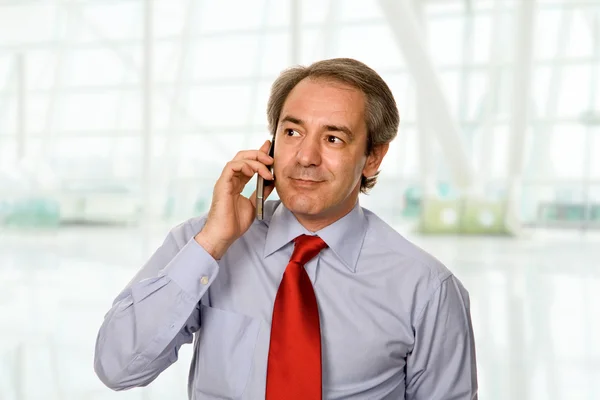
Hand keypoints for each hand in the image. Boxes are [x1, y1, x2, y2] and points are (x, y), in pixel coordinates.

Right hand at [195, 140, 275, 258]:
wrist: (224, 235)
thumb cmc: (235, 223)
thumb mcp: (254, 204)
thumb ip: (261, 191)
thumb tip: (271, 180)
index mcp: (237, 183)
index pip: (248, 163)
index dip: (259, 155)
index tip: (271, 149)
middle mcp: (230, 179)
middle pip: (243, 157)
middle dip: (259, 154)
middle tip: (271, 159)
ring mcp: (225, 180)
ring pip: (239, 159)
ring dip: (255, 161)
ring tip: (267, 170)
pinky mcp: (222, 184)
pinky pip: (232, 166)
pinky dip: (244, 166)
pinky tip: (253, 172)